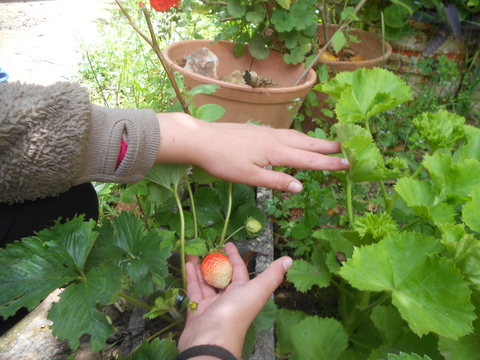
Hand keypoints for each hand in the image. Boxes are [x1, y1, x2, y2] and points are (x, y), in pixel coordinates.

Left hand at [156, 113, 348, 192]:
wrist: (202, 139)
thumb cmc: (223, 161)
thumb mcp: (249, 177)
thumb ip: (276, 181)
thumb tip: (300, 186)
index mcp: (276, 152)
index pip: (308, 159)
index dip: (328, 163)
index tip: (347, 163)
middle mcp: (276, 139)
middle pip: (307, 143)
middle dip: (328, 147)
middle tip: (347, 148)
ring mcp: (267, 132)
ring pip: (297, 136)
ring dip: (315, 140)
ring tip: (328, 143)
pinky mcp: (259, 131)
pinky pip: (287, 133)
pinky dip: (299, 136)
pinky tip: (296, 139)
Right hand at [178, 242, 292, 358]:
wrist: (211, 341)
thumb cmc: (235, 313)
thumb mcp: (257, 290)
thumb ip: (272, 274)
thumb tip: (289, 260)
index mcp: (244, 293)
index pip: (239, 271)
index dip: (234, 257)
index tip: (226, 244)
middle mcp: (229, 299)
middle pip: (222, 276)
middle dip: (215, 261)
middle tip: (205, 246)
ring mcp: (212, 306)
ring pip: (206, 282)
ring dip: (200, 267)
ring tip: (193, 251)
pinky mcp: (196, 312)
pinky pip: (194, 291)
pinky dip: (191, 277)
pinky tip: (187, 264)